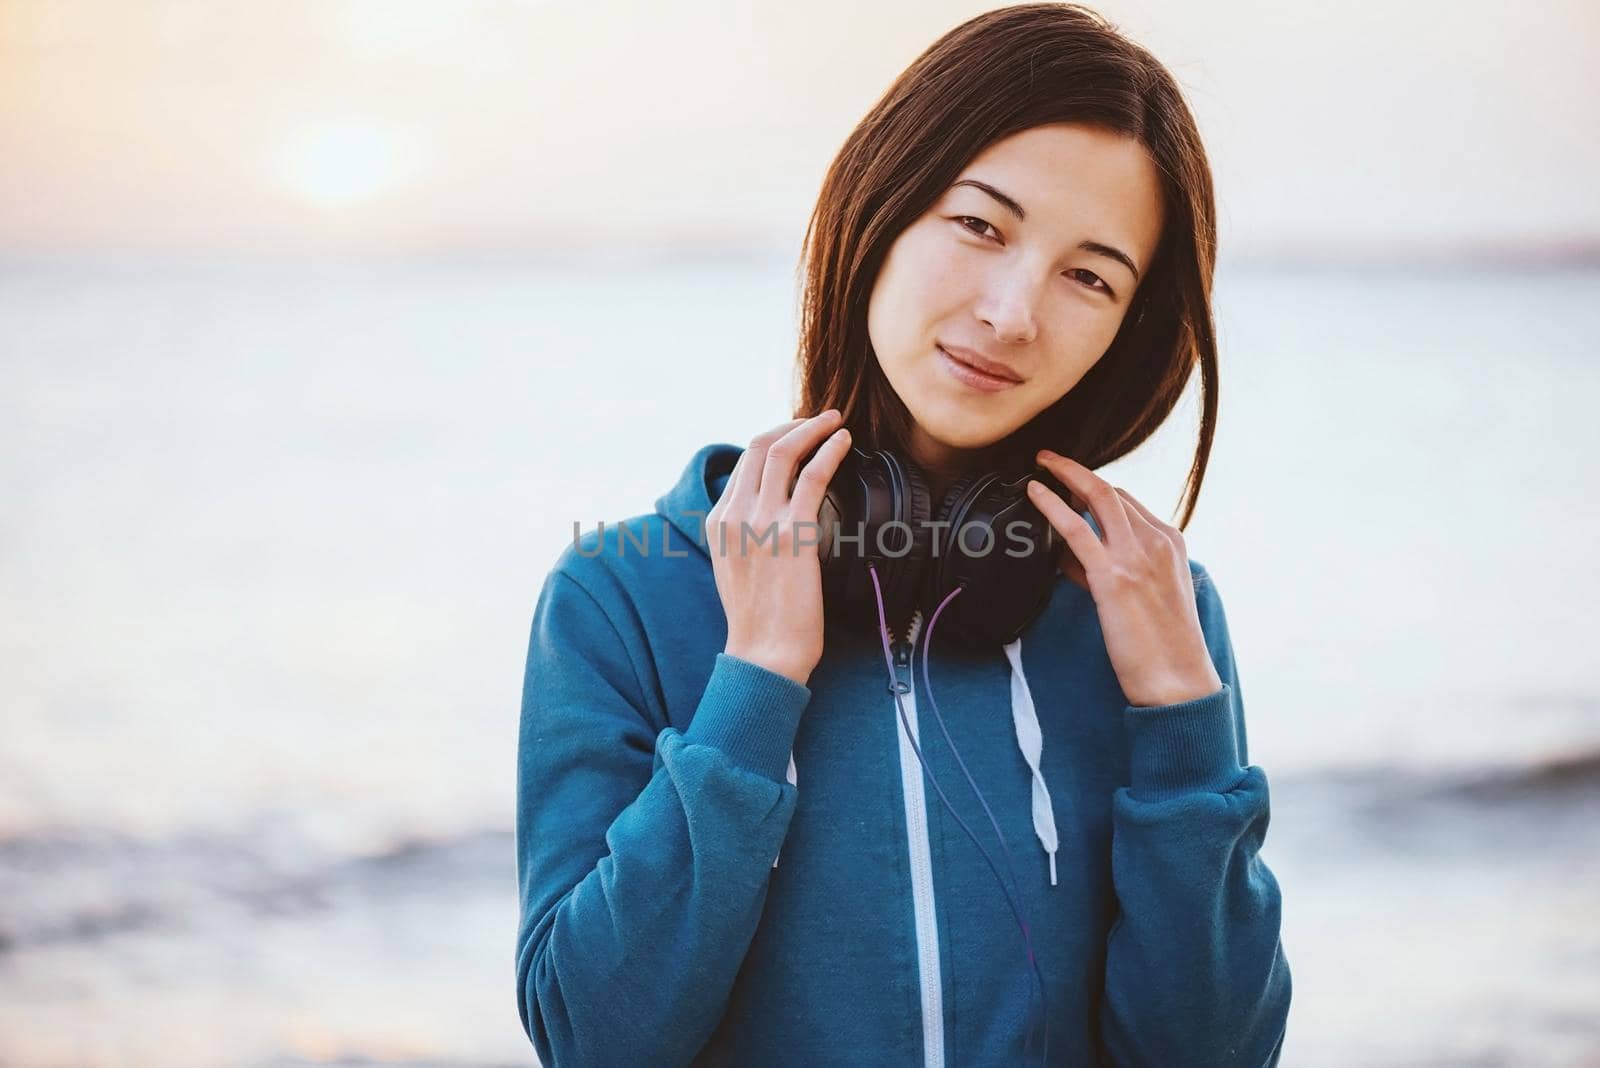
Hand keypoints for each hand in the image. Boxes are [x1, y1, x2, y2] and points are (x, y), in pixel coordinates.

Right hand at [708, 411, 852, 686]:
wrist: (765, 656)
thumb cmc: (761, 622)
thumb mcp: (738, 570)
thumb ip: (747, 537)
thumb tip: (772, 518)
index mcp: (718, 522)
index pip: (743, 463)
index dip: (773, 440)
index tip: (798, 435)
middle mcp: (734, 515)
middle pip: (758, 446)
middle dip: (792, 425)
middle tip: (820, 419)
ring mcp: (760, 522)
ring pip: (782, 452)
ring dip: (812, 428)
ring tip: (835, 421)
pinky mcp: (791, 533)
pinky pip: (812, 476)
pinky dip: (829, 450)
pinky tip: (844, 442)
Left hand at [1027, 449, 1223, 707]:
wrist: (1178, 681)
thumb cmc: (1161, 647)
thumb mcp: (1147, 596)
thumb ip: (1112, 569)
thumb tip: (1071, 558)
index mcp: (1171, 543)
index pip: (1129, 503)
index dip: (1094, 492)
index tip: (1069, 487)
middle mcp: (1158, 542)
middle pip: (1113, 492)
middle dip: (1078, 472)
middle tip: (1050, 461)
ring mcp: (1138, 556)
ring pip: (1098, 497)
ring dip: (1066, 473)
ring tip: (1041, 463)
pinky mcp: (1114, 577)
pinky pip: (1077, 529)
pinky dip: (1053, 505)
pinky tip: (1034, 493)